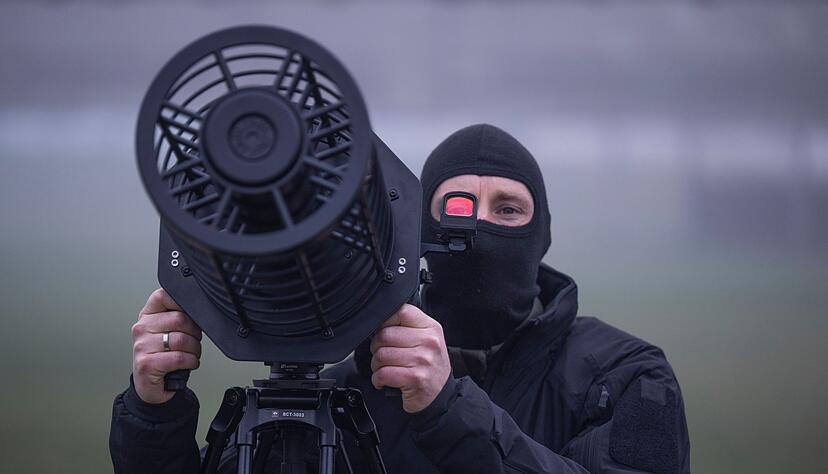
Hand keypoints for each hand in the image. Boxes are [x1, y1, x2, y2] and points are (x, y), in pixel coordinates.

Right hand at [131, 288, 201, 403]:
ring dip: (195, 350)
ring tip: (191, 354)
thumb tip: (200, 308)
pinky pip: (179, 357)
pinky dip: (191, 362)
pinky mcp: (146, 364)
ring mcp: (142, 346)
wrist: (150, 385)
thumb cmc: (162, 356)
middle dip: (195, 333)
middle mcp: (141, 328)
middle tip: (194, 341)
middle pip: (180, 319)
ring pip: (182, 340)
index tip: (191, 315)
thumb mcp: (167, 331)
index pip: (164, 295)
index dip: (183, 303)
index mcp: (147, 315)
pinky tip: (188, 363)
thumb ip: (178, 316)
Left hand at [370, 304, 450, 412]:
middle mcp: (429, 342)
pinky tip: (384, 381)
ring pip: (381, 355)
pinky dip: (377, 379)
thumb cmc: (428, 367)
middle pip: (385, 334)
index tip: (383, 332)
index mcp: (431, 328)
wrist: (440, 396)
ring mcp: (423, 360)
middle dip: (376, 348)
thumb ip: (408, 327)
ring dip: (376, 365)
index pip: (401, 311)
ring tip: (384, 369)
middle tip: (382, 356)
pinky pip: (383, 374)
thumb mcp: (427, 340)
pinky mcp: (415, 378)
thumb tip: (379, 322)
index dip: (385, 321)